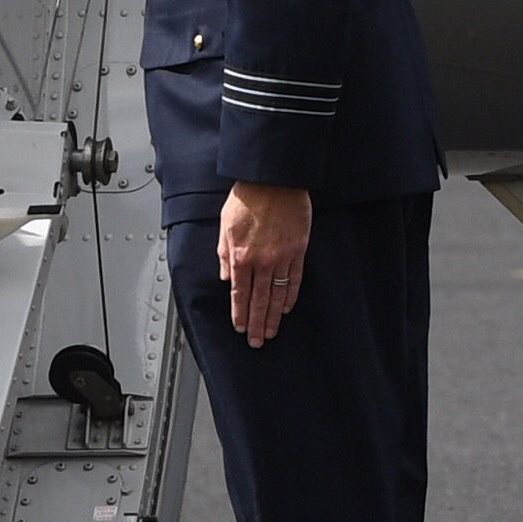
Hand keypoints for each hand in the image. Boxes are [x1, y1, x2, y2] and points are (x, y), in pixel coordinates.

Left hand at [219, 181, 312, 343]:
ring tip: (271, 332)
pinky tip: (286, 308)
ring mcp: (282, 257)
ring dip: (272, 316)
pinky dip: (290, 296)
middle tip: (257, 342)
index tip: (240, 328)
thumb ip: (224, 253)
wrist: (274, 179)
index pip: (239, 294)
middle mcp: (261, 261)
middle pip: (258, 301)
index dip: (239, 314)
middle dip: (256, 324)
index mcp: (240, 255)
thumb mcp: (225, 225)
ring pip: (277, 294)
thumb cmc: (248, 197)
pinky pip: (294, 279)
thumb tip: (226, 276)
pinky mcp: (298, 250)